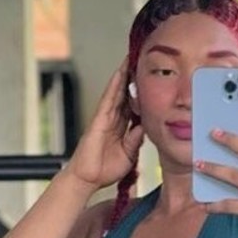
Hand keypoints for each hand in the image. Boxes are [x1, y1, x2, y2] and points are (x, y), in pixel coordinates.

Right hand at [65, 58, 144, 191]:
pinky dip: (114, 86)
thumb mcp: (129, 155)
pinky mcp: (98, 119)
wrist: (87, 179)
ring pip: (116, 92)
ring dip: (123, 76)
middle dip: (131, 79)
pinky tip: (119, 74)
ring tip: (130, 59)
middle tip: (140, 61)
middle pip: (124, 95)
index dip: (140, 94)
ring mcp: (104, 118)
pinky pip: (108, 99)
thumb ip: (135, 141)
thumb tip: (143, 127)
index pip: (132, 107)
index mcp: (121, 129)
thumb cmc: (105, 170)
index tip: (150, 82)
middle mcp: (112, 120)